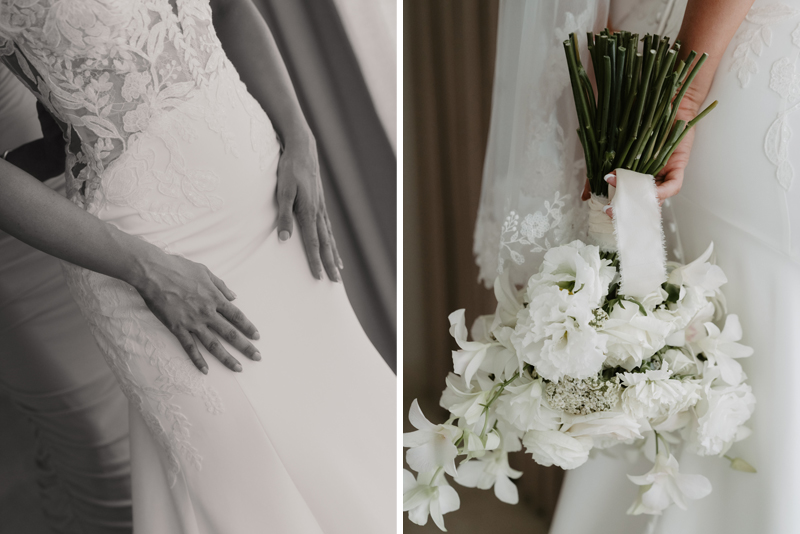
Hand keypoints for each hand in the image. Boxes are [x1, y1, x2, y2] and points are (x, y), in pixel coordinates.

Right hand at [129, 247, 260, 373]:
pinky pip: (189, 347)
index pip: (237, 316)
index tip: (257, 336)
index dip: (248, 327)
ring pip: (213, 344)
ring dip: (227, 358)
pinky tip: (205, 370)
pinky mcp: (177, 328)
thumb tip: (234, 297)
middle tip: (257, 357)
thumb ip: (221, 286)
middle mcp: (207, 312)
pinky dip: (198, 360)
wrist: (153, 272)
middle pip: (230, 333)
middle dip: (245, 346)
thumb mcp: (205, 271)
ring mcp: (192, 322)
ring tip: (238, 368)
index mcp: (215, 298)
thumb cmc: (178, 268)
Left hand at [275, 135, 342, 281]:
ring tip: (339, 269)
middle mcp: (318, 212)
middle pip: (325, 243)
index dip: (315, 261)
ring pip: (329, 236)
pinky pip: (327, 226)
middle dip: (330, 263)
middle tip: (335, 282)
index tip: (318, 277)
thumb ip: (283, 215)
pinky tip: (332, 243)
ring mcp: (321, 207)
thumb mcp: (282, 191)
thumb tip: (283, 239)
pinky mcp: (319, 202)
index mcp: (308, 212)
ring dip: (334, 254)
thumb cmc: (289, 168)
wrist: (303, 148)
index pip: (312, 243)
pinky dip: (331, 239)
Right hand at [582, 98, 700, 217]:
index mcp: (629, 169)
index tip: (601, 208)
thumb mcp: (606, 142)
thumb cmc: (630, 112)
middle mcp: (645, 172)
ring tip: (626, 201)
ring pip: (656, 196)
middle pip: (639, 199)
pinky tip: (648, 192)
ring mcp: (662, 170)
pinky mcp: (677, 163)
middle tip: (611, 210)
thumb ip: (595, 166)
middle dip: (626, 209)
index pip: (622, 193)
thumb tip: (585, 193)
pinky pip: (673, 185)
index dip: (613, 204)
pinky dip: (662, 192)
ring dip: (641, 203)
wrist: (656, 93)